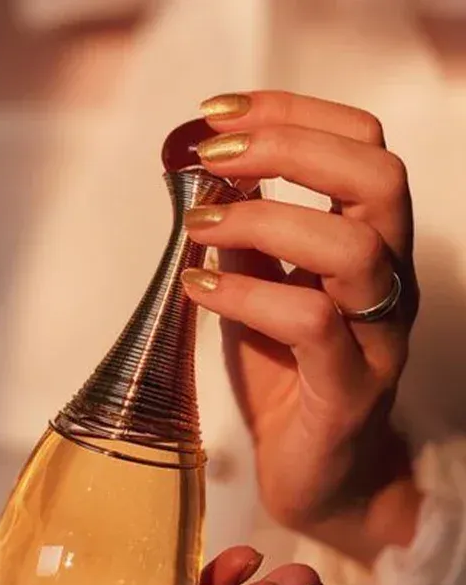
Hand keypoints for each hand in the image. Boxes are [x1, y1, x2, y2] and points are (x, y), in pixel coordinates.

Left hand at [181, 90, 420, 561]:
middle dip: (288, 146)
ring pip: (352, 248)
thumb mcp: (257, 293)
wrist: (315, 471)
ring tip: (200, 227)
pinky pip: (310, 325)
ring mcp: (376, 335)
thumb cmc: (286, 377)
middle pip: (376, 177)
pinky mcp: (349, 388)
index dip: (292, 112)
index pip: (358, 147)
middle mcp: (387, 280)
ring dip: (263, 221)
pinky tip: (198, 288)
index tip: (217, 114)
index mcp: (368, 245)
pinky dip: (245, 294)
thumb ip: (246, 241)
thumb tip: (209, 181)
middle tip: (213, 157)